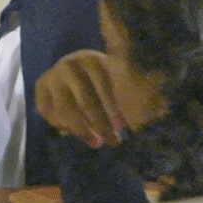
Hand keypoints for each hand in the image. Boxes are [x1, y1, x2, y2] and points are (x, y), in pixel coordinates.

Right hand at [35, 50, 163, 146]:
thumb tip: (163, 110)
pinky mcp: (40, 87)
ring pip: (65, 111)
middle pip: (85, 102)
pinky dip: (62, 126)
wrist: (76, 72)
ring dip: (81, 130)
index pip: (104, 82)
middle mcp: (71, 65)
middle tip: (114, 141)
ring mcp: (52, 76)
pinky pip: (48, 113)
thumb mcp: (128, 79)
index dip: (113, 103)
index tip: (123, 119)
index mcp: (96, 60)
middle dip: (100, 124)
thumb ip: (147, 92)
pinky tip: (74, 133)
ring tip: (96, 143)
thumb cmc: (109, 80)